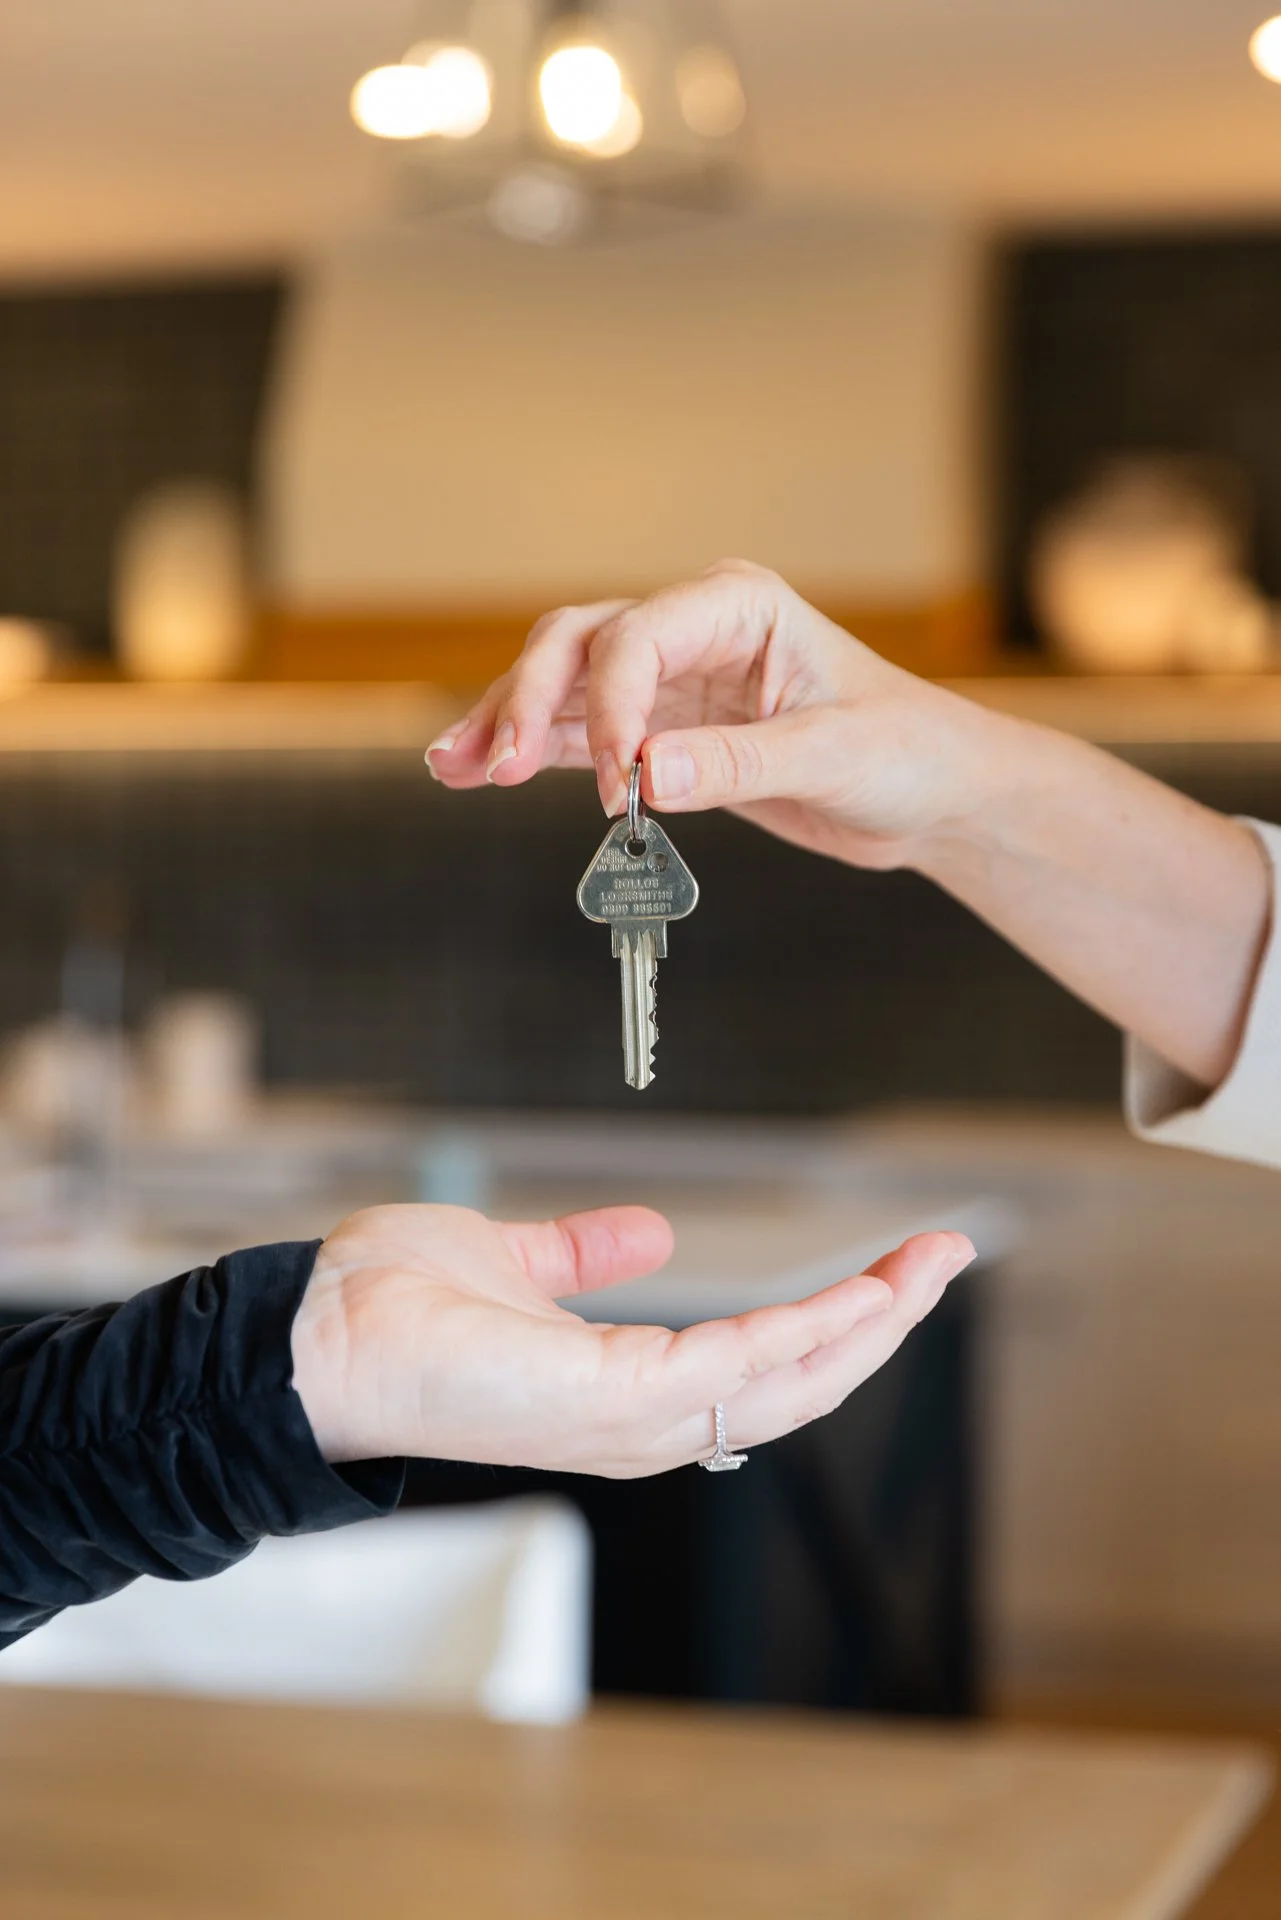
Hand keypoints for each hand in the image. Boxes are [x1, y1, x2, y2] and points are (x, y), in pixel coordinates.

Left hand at [291, 1201, 973, 1477]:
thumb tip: (648, 1233)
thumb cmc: (392, 1307)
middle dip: (882, 1322)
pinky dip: (808, 1328)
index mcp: (626, 1391)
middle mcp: (644, 1421)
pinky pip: (739, 1367)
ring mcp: (633, 1420)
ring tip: (930, 1264)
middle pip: (798, 1382)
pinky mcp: (614, 1398)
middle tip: (946, 1255)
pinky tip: (861, 1290)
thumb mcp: (514, 1262)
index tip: (894, 1265)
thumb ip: (583, 1254)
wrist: (315, 1335)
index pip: (761, 1366)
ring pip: (789, 1382)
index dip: (836, 1320)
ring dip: (870, 1322)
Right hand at [426, 561, 1007, 871]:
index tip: (615, 780)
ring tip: (453, 767)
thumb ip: (737, 763)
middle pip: (579, 643)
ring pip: (565, 685)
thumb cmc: (905, 753)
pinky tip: (477, 772)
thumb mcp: (833, 756)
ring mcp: (672, 681)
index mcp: (739, 605)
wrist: (930, 795)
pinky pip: (582, 736)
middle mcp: (694, 630)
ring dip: (510, 723)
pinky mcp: (664, 732)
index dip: (609, 704)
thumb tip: (644, 773)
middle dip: (531, 700)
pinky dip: (534, 753)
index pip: (639, 636)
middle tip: (498, 767)